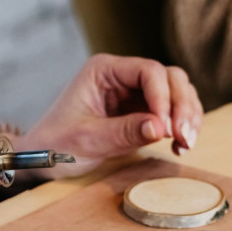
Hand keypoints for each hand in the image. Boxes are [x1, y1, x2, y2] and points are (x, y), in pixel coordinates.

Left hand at [20, 54, 204, 174]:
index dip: (163, 97)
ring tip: (185, 143)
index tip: (166, 127)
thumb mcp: (87, 139)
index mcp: (104, 70)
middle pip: (170, 78)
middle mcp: (123, 76)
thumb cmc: (55, 144)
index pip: (148, 71)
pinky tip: (179, 146)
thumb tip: (160, 128)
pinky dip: (182, 126)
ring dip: (188, 116)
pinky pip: (173, 112)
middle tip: (183, 137)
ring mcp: (136, 94)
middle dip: (182, 107)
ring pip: (178, 92)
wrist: (43, 160)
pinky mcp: (143, 113)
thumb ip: (124, 131)